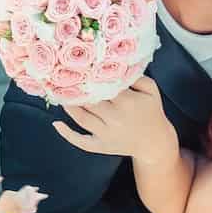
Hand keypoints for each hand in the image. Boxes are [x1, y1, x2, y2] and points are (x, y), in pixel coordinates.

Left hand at [52, 77, 175, 164]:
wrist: (155, 142)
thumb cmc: (152, 112)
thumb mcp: (152, 90)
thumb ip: (136, 76)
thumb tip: (118, 66)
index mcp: (127, 102)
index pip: (103, 85)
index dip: (90, 76)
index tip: (80, 67)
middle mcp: (114, 118)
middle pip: (89, 101)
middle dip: (75, 89)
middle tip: (62, 77)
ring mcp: (106, 134)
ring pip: (81, 117)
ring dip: (68, 106)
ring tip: (59, 93)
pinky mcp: (101, 146)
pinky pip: (81, 141)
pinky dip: (67, 134)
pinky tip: (56, 124)